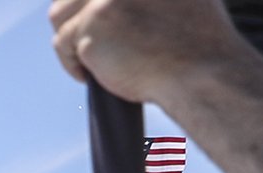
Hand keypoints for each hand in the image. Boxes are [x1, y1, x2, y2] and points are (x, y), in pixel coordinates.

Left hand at [50, 0, 254, 106]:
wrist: (202, 71)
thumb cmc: (196, 42)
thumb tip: (114, 4)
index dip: (87, 4)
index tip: (94, 24)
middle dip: (74, 18)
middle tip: (84, 43)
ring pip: (60, 13)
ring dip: (70, 38)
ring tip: (91, 58)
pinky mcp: (93, 22)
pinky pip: (61, 40)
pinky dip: (71, 62)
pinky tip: (89, 75)